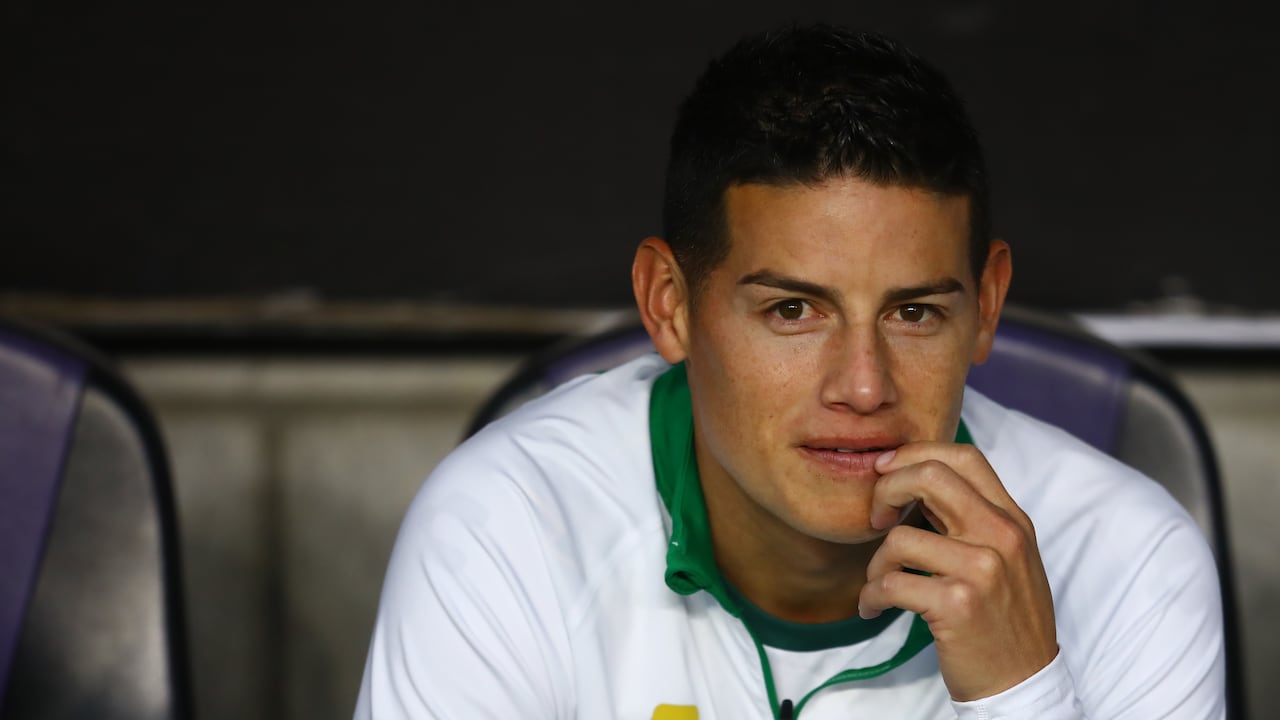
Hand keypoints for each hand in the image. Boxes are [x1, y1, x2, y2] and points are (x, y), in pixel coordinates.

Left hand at [858, 441, 1058, 701]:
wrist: (1025, 683)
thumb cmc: (1005, 620)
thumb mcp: (1005, 558)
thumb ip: (970, 519)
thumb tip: (913, 480)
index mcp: (1012, 519)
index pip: (963, 455)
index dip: (914, 455)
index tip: (886, 473)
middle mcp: (1002, 536)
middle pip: (929, 476)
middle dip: (886, 490)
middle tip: (875, 519)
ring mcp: (982, 570)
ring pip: (899, 537)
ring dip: (875, 564)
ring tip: (879, 583)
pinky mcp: (958, 605)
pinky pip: (890, 583)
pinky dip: (871, 596)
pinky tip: (874, 608)